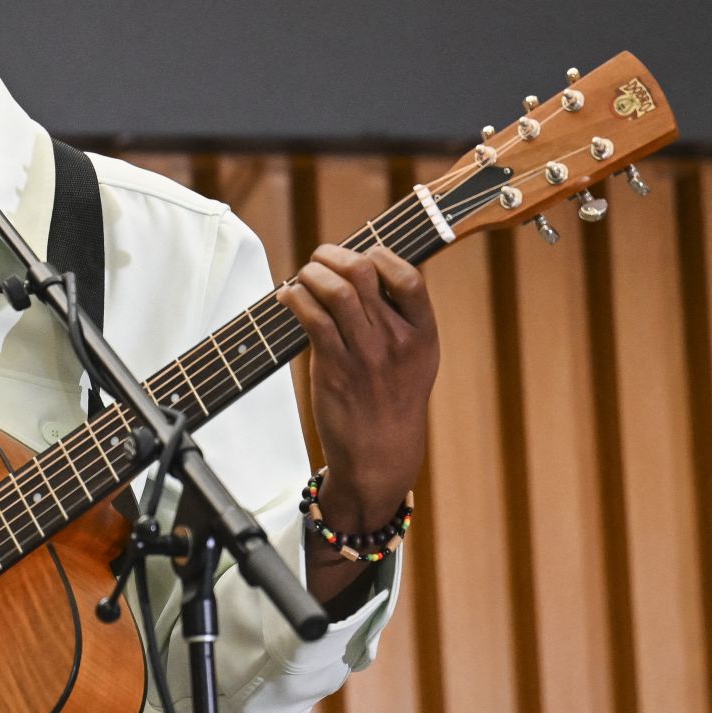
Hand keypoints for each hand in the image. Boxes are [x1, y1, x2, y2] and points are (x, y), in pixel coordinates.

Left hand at [276, 244, 438, 531]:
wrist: (380, 457)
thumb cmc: (393, 401)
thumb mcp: (417, 360)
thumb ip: (401, 319)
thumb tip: (366, 270)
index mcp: (424, 334)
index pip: (408, 276)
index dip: (379, 255)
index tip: (361, 255)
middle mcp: (397, 341)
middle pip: (363, 273)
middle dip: (333, 255)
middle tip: (319, 259)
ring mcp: (366, 354)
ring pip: (334, 290)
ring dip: (310, 273)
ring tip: (302, 277)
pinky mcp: (334, 369)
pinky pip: (312, 318)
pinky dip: (294, 298)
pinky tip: (287, 297)